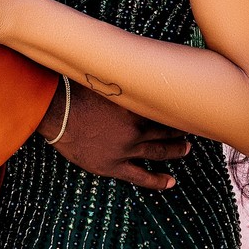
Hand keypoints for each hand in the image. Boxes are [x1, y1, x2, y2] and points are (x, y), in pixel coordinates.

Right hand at [38, 81, 191, 190]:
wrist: (56, 115)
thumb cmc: (76, 94)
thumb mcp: (104, 82)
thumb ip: (122, 83)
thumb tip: (132, 67)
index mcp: (135, 109)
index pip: (164, 112)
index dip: (176, 112)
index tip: (186, 110)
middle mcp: (134, 131)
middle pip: (165, 132)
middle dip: (179, 132)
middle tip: (191, 131)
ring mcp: (125, 151)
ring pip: (158, 153)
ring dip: (174, 151)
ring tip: (186, 149)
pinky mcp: (113, 167)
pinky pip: (141, 177)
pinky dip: (157, 180)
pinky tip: (170, 181)